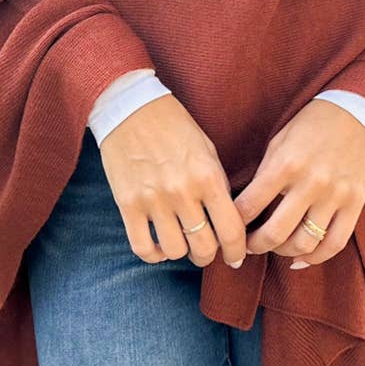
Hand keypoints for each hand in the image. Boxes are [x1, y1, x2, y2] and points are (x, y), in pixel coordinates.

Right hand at [99, 94, 247, 268]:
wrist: (131, 108)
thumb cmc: (174, 126)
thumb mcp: (207, 149)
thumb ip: (218, 185)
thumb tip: (227, 221)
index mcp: (207, 177)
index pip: (231, 230)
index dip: (237, 251)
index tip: (236, 257)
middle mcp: (182, 192)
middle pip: (204, 247)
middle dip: (209, 255)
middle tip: (207, 249)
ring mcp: (153, 200)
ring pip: (175, 251)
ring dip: (182, 252)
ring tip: (182, 242)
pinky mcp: (127, 204)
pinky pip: (142, 247)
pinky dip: (154, 254)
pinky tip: (159, 245)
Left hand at [232, 98, 364, 266]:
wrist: (358, 110)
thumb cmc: (312, 124)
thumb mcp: (280, 141)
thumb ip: (265, 173)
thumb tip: (246, 207)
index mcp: (285, 164)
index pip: (249, 206)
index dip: (234, 223)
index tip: (229, 227)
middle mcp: (310, 183)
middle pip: (275, 233)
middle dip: (254, 246)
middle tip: (246, 247)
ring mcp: (335, 195)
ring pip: (305, 243)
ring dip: (283, 252)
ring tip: (275, 248)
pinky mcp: (356, 203)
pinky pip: (335, 243)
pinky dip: (315, 258)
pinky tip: (301, 258)